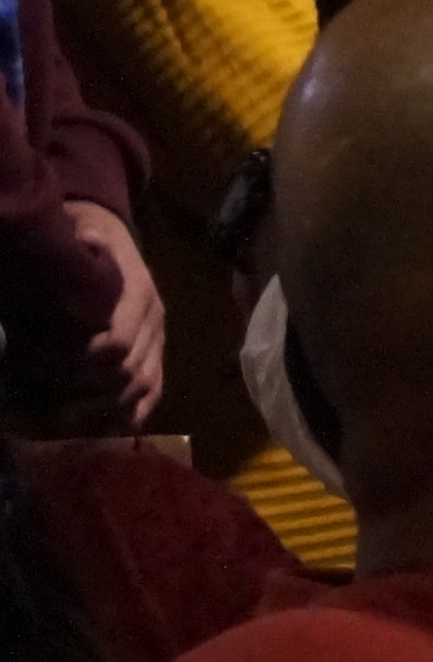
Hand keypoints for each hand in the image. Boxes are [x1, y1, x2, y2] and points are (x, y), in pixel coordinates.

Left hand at [57, 203, 159, 428]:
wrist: (109, 241)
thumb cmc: (89, 245)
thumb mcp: (87, 236)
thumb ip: (90, 245)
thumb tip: (89, 241)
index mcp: (141, 293)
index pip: (121, 341)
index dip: (86, 360)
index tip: (46, 367)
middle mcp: (155, 320)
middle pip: (132, 371)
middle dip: (88, 389)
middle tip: (48, 400)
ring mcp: (157, 340)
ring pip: (145, 386)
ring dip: (106, 406)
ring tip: (68, 417)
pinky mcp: (155, 356)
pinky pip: (154, 391)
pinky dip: (132, 413)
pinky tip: (106, 425)